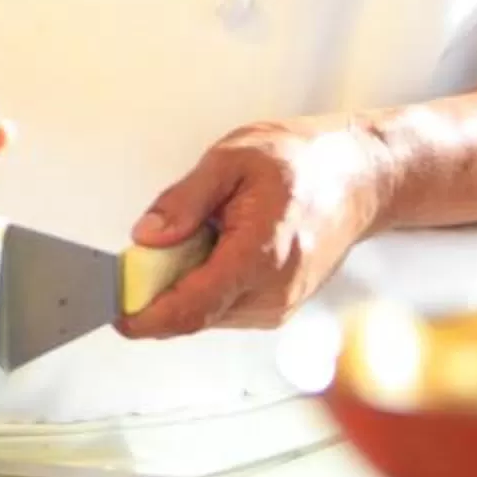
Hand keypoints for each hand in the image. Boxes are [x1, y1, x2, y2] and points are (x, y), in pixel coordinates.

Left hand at [120, 117, 391, 336]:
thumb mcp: (232, 160)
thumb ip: (184, 201)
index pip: (190, 308)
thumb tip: (146, 237)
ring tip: (208, 232)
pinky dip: (207, 284)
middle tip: (156, 244)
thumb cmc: (304, 164)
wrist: (361, 179)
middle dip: (159, 289)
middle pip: (191, 314)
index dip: (144, 316)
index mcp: (260, 255)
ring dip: (186, 284)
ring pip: (206, 313)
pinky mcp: (278, 308)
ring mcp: (278, 305)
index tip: (115, 311)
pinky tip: (223, 246)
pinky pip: (224, 307)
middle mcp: (272, 291)